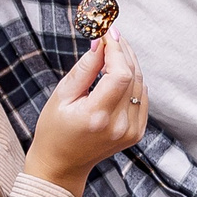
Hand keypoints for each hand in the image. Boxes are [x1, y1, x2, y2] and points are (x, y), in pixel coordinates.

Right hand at [22, 32, 145, 196]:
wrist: (62, 164)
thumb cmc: (54, 129)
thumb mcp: (62, 95)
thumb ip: (84, 68)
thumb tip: (101, 42)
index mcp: (97, 116)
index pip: (119, 74)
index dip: (117, 49)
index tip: (108, 33)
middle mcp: (119, 126)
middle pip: (133, 77)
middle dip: (123, 51)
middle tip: (112, 34)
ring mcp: (131, 132)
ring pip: (140, 85)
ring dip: (130, 63)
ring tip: (114, 49)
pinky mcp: (136, 133)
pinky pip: (141, 98)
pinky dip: (134, 80)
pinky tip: (120, 71)